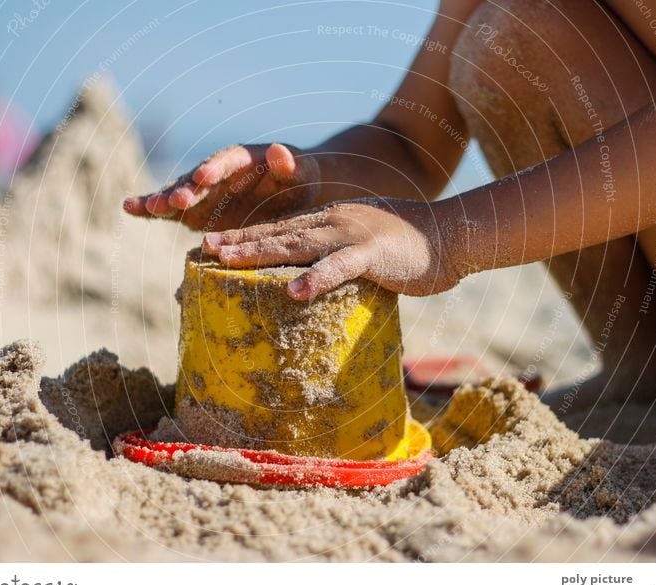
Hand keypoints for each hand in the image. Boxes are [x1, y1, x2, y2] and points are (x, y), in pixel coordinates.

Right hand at [123, 143, 320, 230]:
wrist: (290, 195)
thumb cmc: (299, 180)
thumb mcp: (303, 172)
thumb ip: (291, 164)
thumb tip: (279, 150)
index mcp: (243, 159)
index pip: (227, 162)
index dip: (215, 169)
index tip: (204, 176)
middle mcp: (217, 171)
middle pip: (197, 178)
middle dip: (185, 188)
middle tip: (174, 200)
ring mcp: (203, 190)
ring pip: (180, 192)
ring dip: (164, 199)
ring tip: (149, 207)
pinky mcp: (195, 209)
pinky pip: (171, 209)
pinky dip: (150, 208)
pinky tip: (128, 208)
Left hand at [202, 198, 465, 299]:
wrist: (452, 233)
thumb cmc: (410, 248)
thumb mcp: (366, 247)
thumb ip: (340, 259)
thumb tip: (315, 280)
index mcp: (331, 222)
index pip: (280, 229)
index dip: (245, 236)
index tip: (212, 246)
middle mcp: (333, 223)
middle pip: (278, 233)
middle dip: (238, 242)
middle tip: (204, 250)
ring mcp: (351, 235)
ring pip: (297, 244)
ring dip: (259, 252)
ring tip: (226, 261)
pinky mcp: (372, 253)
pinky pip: (340, 267)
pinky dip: (317, 278)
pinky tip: (293, 291)